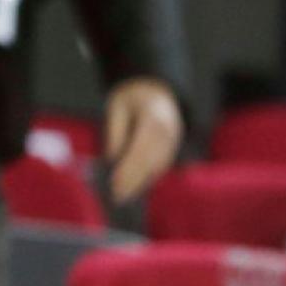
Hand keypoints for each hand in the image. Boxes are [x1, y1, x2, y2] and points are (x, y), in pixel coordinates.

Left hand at [104, 76, 182, 202]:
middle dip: (133, 181)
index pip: (140, 150)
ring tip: (121, 196)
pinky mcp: (172, 147)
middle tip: (116, 197)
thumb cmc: (131, 98)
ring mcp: (173, 141)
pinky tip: (133, 186)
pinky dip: (147, 176)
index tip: (115, 184)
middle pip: (149, 162)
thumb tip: (112, 158)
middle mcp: (167, 132)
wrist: (156, 89)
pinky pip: (160, 165)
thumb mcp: (117, 106)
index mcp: (153, 119)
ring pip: (156, 167)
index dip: (128, 170)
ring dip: (141, 182)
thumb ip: (115, 131)